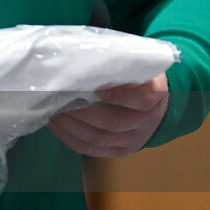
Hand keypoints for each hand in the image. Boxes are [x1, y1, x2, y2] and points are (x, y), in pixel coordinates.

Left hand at [48, 73, 168, 157]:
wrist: (154, 103)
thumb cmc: (136, 77)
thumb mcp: (136, 65)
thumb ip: (119, 64)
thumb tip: (84, 59)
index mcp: (156, 94)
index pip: (143, 99)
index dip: (119, 96)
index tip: (97, 89)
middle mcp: (148, 120)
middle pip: (115, 121)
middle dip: (83, 112)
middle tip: (61, 99)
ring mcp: (135, 139)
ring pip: (100, 138)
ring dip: (72, 126)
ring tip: (54, 112)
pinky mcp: (120, 151)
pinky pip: (92, 150)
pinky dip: (71, 138)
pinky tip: (56, 126)